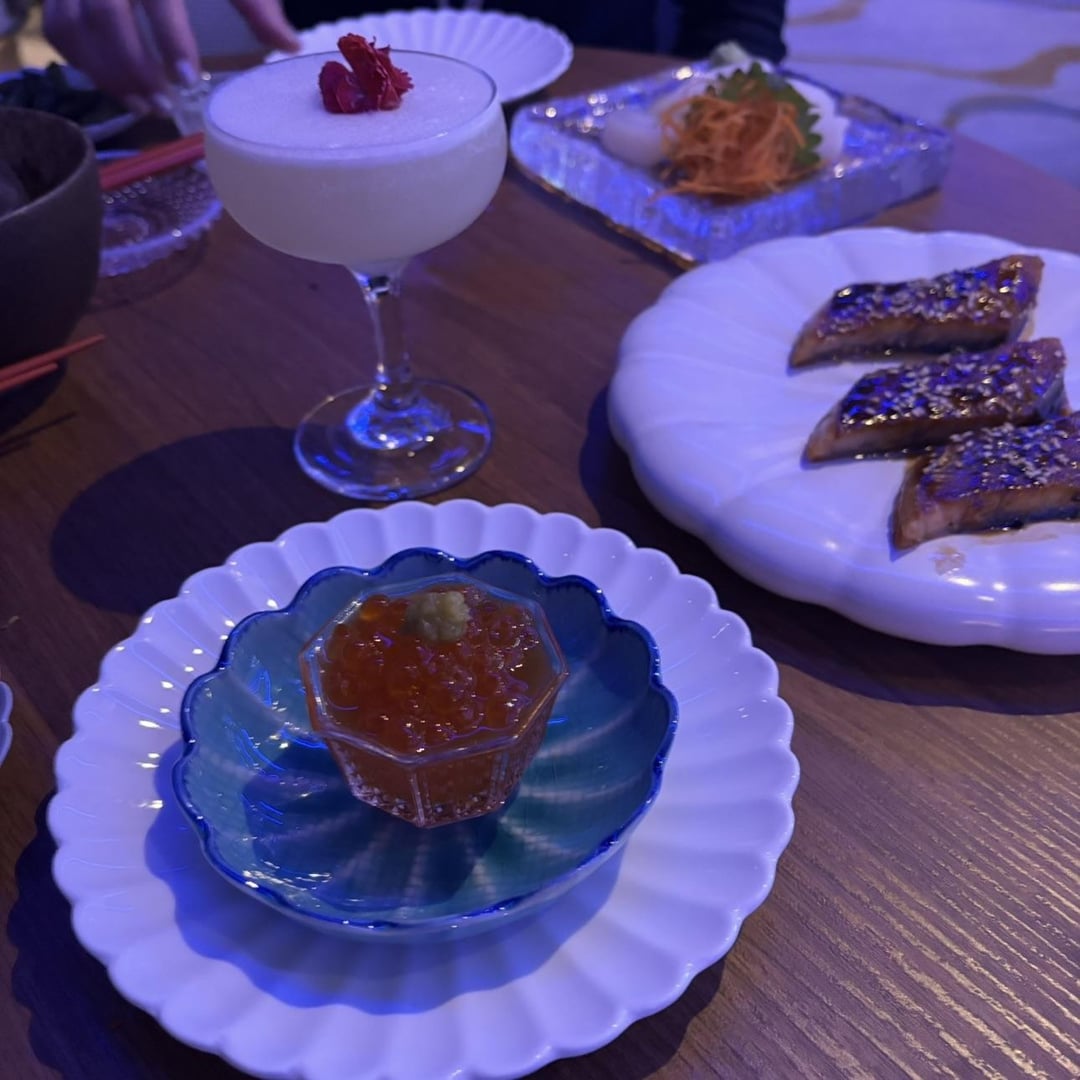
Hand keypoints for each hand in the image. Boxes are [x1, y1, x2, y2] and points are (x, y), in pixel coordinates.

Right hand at [42, 0, 298, 111]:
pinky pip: (57, 26)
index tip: (189, 78)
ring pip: (73, 23)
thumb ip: (256, 3)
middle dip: (133, 66)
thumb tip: (291, 46)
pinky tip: (116, 86)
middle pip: (104, 13)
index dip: (170, 36)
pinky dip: (80, 61)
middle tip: (165, 106)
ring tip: (144, 107)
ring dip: (105, 72)